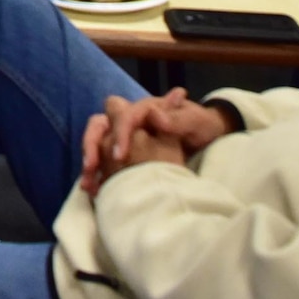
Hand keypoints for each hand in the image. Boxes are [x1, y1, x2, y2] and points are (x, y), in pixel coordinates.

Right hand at [80, 90, 229, 195]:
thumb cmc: (203, 125)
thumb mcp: (197, 121)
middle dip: (92, 144)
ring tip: (89, 184)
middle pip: (99, 124)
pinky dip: (96, 174)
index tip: (120, 156)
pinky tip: (95, 190)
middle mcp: (130, 119)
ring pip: (96, 142)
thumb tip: (155, 115)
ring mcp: (125, 135)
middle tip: (91, 166)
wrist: (210, 135)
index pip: (124, 115)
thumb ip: (177, 118)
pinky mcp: (125, 151)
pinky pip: (103, 160)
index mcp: (145, 108)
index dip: (119, 133)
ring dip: (90, 161)